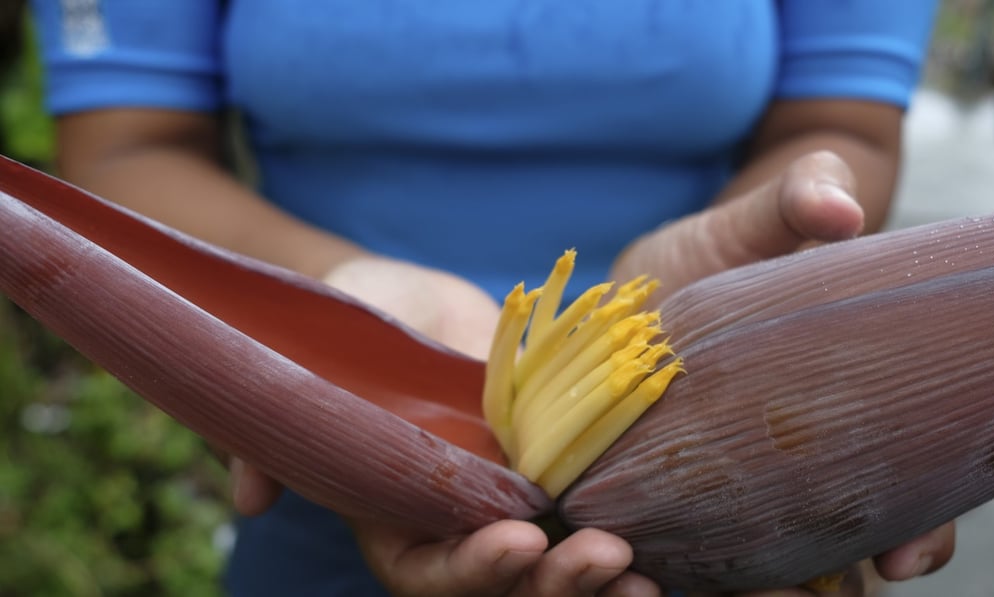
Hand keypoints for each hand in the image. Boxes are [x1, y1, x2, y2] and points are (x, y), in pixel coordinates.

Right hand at [233, 255, 662, 595]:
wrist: (420, 297)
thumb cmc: (360, 317)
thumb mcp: (318, 353)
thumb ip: (284, 423)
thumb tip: (250, 499)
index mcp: (393, 510)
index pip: (425, 570)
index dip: (468, 570)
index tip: (519, 543)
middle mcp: (453, 523)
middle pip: (498, 590)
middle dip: (549, 588)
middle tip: (602, 558)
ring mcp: (508, 505)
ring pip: (548, 577)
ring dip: (593, 586)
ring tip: (639, 576)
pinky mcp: (553, 479)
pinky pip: (586, 530)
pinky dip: (620, 555)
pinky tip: (660, 557)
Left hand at [613, 150, 956, 594]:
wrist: (662, 269)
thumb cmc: (732, 247)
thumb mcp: (765, 217)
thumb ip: (800, 199)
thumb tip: (839, 210)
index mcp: (846, 417)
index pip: (909, 495)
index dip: (921, 533)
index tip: (900, 559)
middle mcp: (793, 466)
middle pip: (833, 549)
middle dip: (822, 584)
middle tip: (796, 596)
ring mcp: (725, 482)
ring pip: (754, 565)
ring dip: (744, 588)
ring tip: (709, 587)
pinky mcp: (657, 482)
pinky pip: (670, 540)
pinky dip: (663, 556)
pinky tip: (639, 557)